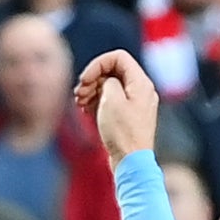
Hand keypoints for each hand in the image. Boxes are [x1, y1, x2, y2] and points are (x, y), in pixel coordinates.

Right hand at [72, 46, 158, 160]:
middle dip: (93, 78)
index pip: (118, 57)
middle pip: (113, 71)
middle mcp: (141, 90)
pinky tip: (86, 110)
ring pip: (111, 85)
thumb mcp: (111, 99)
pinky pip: (112, 100)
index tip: (84, 79)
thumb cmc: (122, 132)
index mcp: (141, 83)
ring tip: (80, 102)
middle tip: (79, 93)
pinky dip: (98, 101)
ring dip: (92, 90)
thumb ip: (108, 81)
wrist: (131, 162)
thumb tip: (106, 81)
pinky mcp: (129, 116)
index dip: (98, 64)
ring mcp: (136, 103)